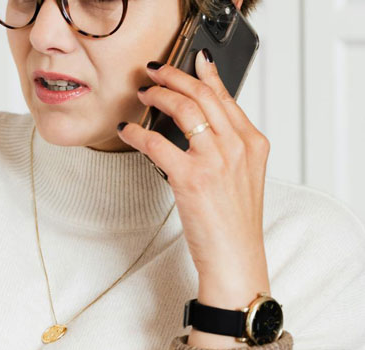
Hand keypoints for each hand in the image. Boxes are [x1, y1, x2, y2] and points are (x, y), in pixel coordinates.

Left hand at [117, 49, 270, 293]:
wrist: (235, 256)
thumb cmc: (234, 223)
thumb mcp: (243, 178)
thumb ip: (228, 149)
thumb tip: (200, 129)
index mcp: (253, 143)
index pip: (226, 97)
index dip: (205, 75)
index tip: (191, 62)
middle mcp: (237, 146)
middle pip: (202, 95)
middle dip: (174, 76)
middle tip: (154, 73)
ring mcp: (215, 160)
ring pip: (182, 109)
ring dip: (157, 95)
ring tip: (142, 94)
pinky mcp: (191, 177)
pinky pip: (156, 143)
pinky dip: (136, 133)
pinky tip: (126, 131)